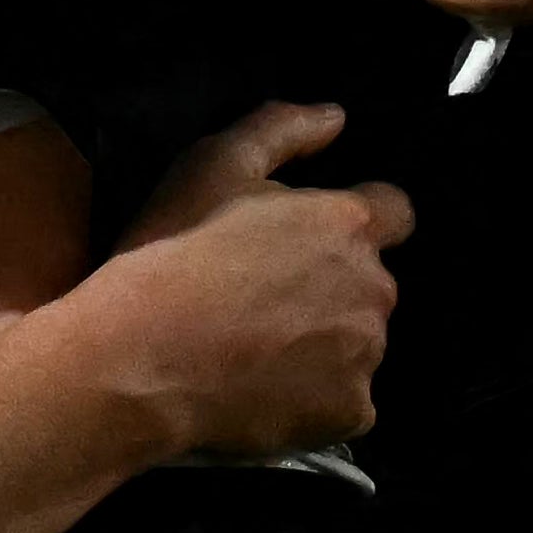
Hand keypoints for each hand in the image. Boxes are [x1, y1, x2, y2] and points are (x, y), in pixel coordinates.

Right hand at [80, 102, 408, 453]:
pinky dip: (318, 403)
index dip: (359, 220)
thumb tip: (337, 118)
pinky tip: (267, 397)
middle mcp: (374, 288)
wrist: (138, 359)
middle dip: (334, 288)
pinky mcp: (350, 414)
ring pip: (360, 345)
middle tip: (266, 303)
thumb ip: (283, 129)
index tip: (313, 241)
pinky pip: (347, 405)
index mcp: (349, 224)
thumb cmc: (174, 253)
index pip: (395, 212)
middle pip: (372, 284)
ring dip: (328, 346)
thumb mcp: (214, 164)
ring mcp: (365, 356)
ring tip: (260, 353)